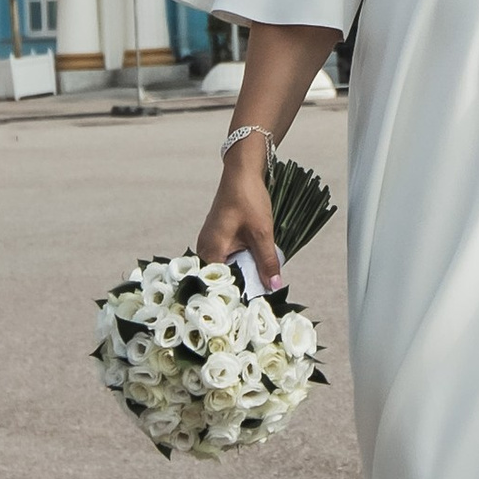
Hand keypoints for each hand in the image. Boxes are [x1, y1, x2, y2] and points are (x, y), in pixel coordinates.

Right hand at [196, 142, 281, 291]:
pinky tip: (254, 266)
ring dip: (241, 274)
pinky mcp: (216, 237)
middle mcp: (204, 249)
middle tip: (260, 297)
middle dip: (240, 286)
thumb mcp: (262, 233)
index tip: (252, 306)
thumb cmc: (248, 199)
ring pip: (225, 268)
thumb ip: (267, 262)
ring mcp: (209, 243)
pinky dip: (240, 263)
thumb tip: (274, 286)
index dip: (236, 296)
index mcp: (211, 250)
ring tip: (259, 284)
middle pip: (221, 278)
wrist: (242, 173)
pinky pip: (226, 257)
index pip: (219, 284)